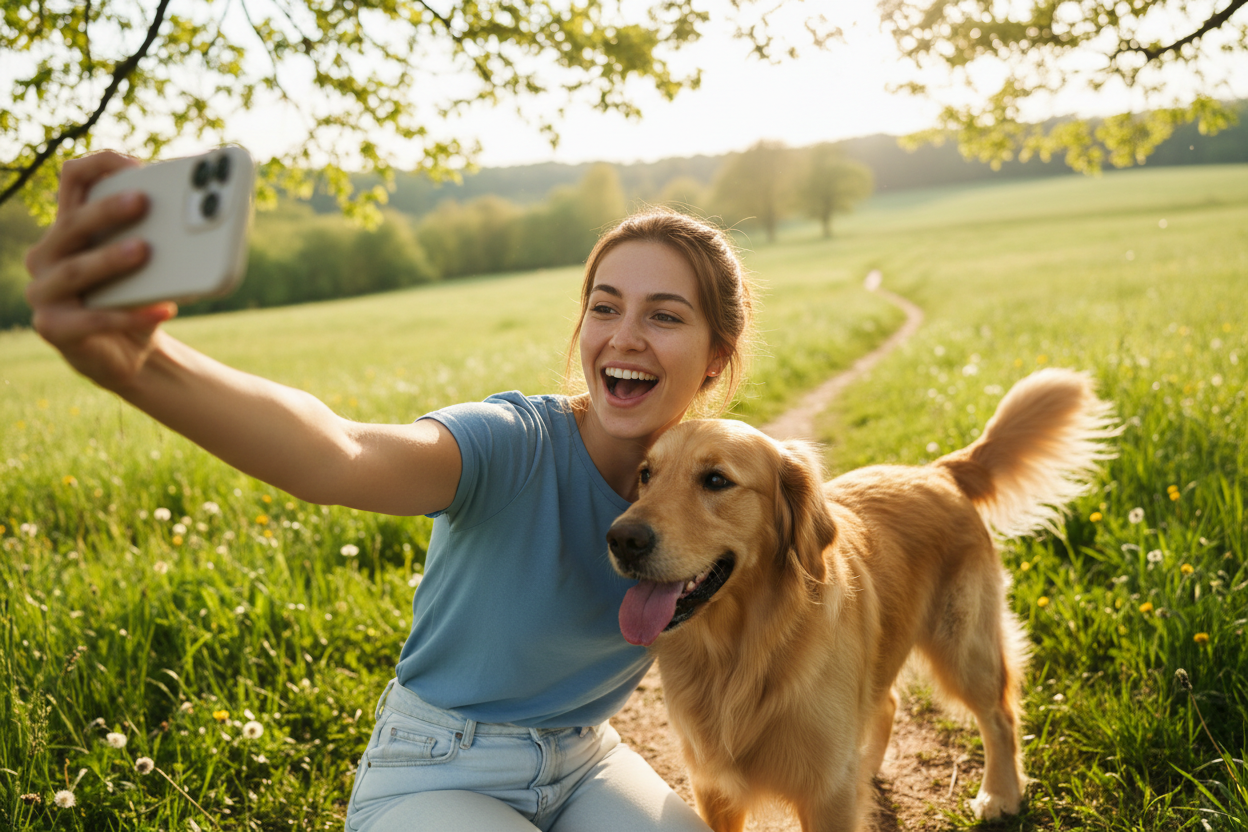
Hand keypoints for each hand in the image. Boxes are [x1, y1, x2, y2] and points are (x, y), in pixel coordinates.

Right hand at [24, 151, 177, 391]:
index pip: (73, 181)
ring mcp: (43, 292)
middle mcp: (47, 255)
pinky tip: (164, 309)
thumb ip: (162, 237)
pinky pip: (93, 319)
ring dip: (110, 258)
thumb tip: (208, 210)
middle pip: (72, 223)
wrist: (131, 356)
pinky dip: (131, 314)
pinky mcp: (53, 328)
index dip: (101, 166)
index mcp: (68, 229)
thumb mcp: (149, 265)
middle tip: (142, 201)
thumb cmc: (138, 299)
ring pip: (77, 270)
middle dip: (107, 210)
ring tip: (144, 250)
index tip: (137, 165)